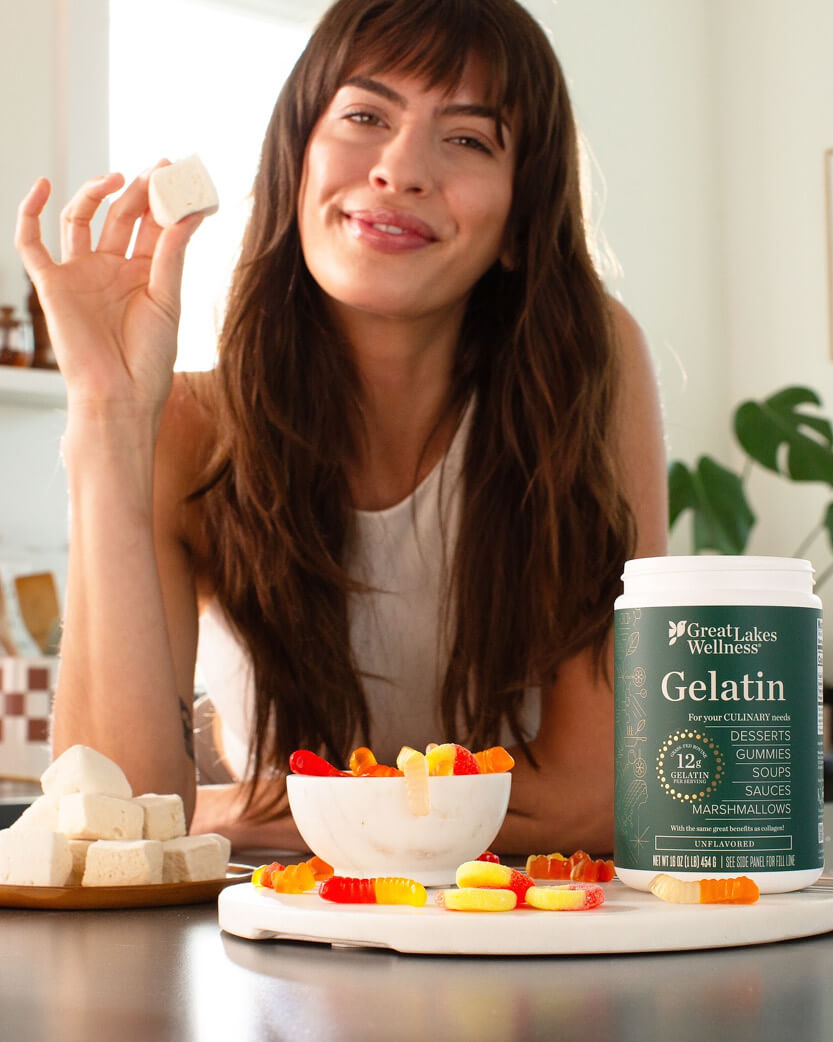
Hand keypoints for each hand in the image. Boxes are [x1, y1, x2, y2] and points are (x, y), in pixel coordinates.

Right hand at [15, 167, 204, 416]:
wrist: (121, 395)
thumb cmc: (150, 359)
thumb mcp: (168, 299)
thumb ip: (172, 254)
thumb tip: (189, 211)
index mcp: (144, 274)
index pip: (152, 226)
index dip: (163, 199)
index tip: (179, 173)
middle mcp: (111, 269)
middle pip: (121, 217)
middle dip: (138, 190)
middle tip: (156, 168)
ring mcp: (81, 274)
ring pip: (81, 219)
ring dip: (96, 194)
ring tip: (119, 178)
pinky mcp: (52, 284)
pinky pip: (31, 243)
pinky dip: (30, 212)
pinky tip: (44, 186)